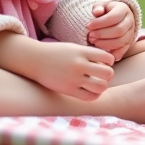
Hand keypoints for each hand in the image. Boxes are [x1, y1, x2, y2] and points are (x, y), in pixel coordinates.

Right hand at [0, 31, 114, 100]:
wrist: (35, 60)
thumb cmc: (57, 53)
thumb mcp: (73, 48)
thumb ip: (89, 54)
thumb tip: (107, 64)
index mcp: (81, 52)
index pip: (107, 57)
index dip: (109, 61)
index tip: (105, 62)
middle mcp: (79, 65)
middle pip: (108, 73)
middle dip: (108, 74)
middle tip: (103, 74)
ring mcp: (74, 78)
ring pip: (101, 87)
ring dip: (102, 85)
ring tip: (97, 83)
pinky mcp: (68, 90)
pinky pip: (89, 97)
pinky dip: (94, 95)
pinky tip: (91, 90)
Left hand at [87, 1, 135, 61]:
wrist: (115, 18)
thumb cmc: (104, 11)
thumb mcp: (100, 6)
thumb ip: (98, 7)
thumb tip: (97, 12)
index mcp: (123, 9)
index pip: (114, 17)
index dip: (100, 23)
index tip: (88, 26)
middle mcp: (130, 21)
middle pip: (119, 30)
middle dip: (102, 34)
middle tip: (90, 36)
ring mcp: (131, 33)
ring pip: (121, 41)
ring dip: (105, 44)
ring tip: (93, 42)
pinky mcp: (129, 43)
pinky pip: (122, 50)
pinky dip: (112, 53)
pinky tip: (102, 51)